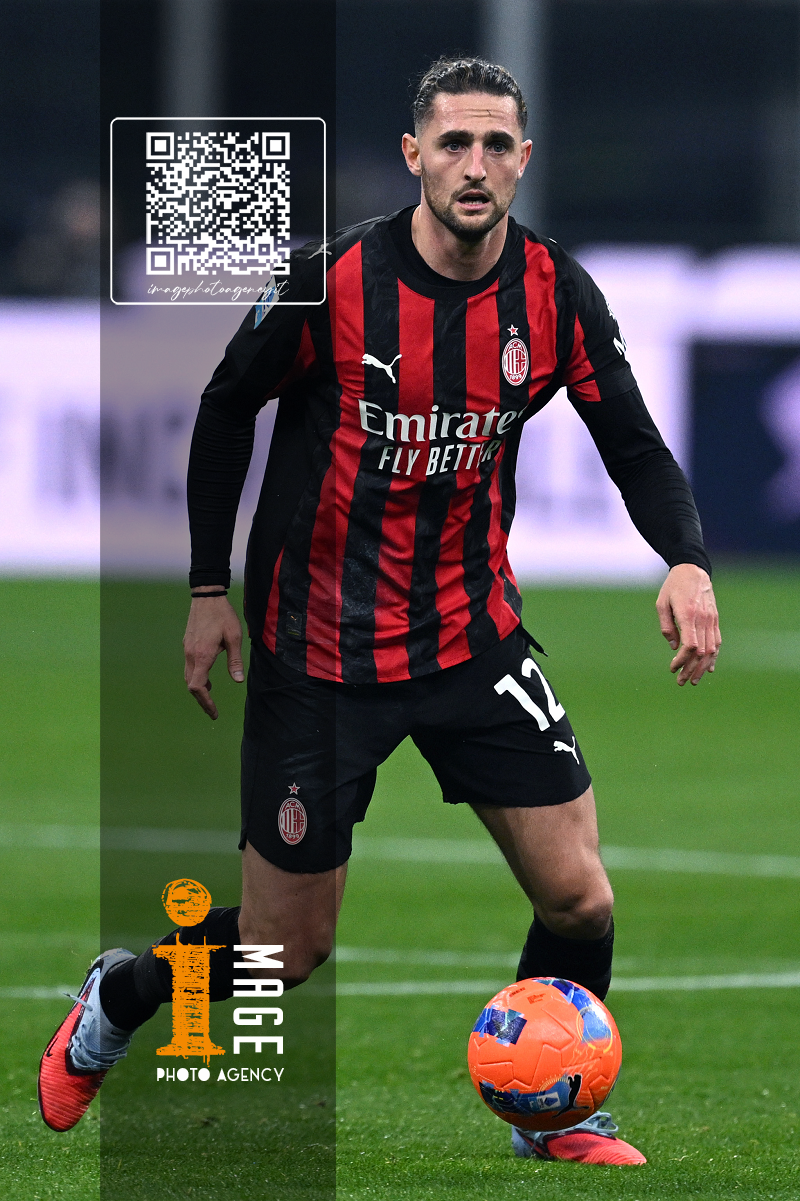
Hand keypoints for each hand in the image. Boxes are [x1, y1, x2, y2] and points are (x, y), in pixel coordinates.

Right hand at [183, 590, 244, 718]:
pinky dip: (196, 676)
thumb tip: (238, 680)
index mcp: (202, 655)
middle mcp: (191, 654)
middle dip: (202, 700)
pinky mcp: (187, 644)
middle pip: (191, 685)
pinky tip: (207, 676)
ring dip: (199, 688)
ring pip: (189, 676)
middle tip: (213, 711)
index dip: (205, 702)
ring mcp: (187, 649)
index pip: (198, 687)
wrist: (206, 596)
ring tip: (211, 694)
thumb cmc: (223, 615)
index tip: (214, 712)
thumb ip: (235, 660)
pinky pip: (189, 666)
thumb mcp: (234, 637)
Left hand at [655, 564, 720, 685]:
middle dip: (691, 669)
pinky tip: (708, 668)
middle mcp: (703, 619)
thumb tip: (674, 648)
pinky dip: (713, 657)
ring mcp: (711, 620)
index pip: (690, 645)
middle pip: (701, 652)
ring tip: (693, 680)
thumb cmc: (673, 587)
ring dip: (702, 667)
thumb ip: (667, 627)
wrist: (693, 570)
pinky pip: (717, 642)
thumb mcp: (662, 604)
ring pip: (711, 650)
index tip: (672, 668)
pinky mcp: (715, 619)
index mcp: (688, 615)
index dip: (682, 660)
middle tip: (681, 682)